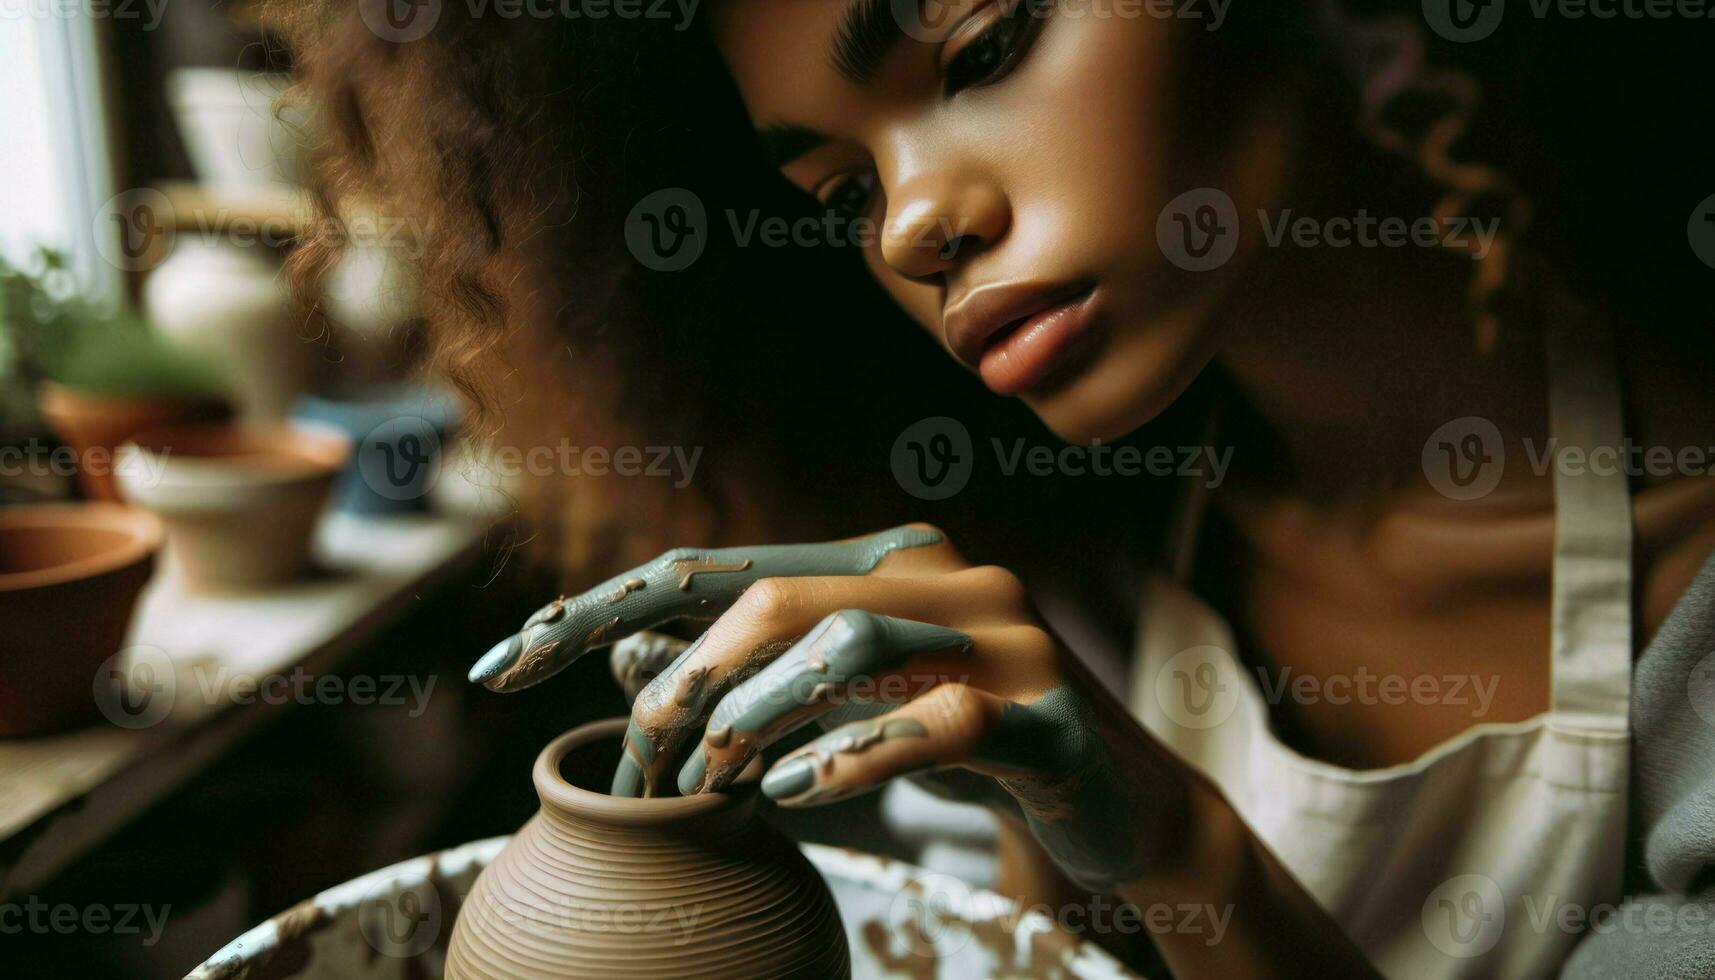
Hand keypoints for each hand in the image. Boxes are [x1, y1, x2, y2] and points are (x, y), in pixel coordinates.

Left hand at [469, 524, 1190, 892]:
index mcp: (879, 561)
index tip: (496, 668)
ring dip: (757, 713)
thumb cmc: (964, 747)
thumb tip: (624, 658)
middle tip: (643, 761)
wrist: (1121, 799)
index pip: (714, 568)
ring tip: (717, 779)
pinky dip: (850, 756)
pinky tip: (793, 794)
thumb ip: (749, 680)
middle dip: (684, 676)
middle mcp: (940, 572)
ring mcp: (1002, 631)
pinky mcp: (1045, 708)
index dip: (594, 608)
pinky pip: (934, 717)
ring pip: (849, 637)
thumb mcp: (846, 713)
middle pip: (776, 593)